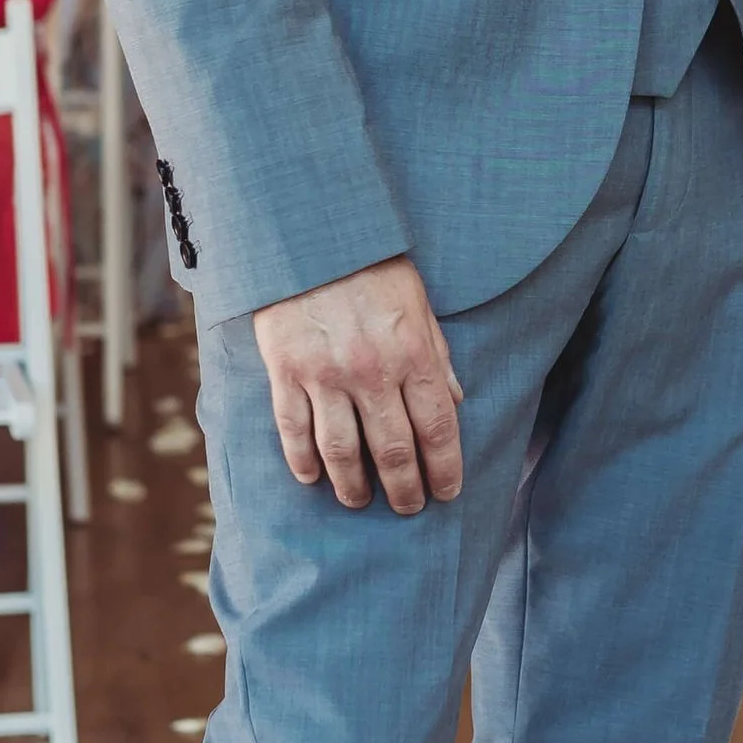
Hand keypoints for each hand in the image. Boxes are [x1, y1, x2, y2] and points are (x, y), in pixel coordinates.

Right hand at [252, 254, 463, 512]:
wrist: (312, 234)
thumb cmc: (373, 267)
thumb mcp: (419, 304)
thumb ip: (437, 355)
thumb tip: (456, 401)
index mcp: (413, 353)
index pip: (437, 428)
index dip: (444, 468)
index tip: (447, 493)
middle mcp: (372, 371)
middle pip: (392, 450)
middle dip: (405, 488)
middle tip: (409, 508)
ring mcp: (325, 374)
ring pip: (341, 452)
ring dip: (353, 486)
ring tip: (360, 502)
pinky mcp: (286, 371)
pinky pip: (294, 430)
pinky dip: (303, 462)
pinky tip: (312, 479)